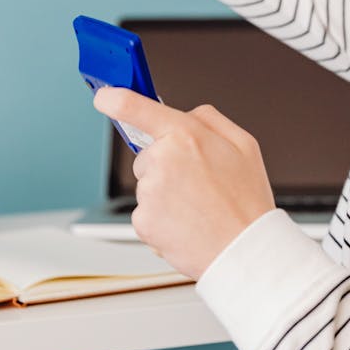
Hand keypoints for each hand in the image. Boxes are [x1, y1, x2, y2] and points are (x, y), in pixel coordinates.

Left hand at [93, 88, 275, 279]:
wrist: (243, 251)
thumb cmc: (245, 201)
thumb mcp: (244, 145)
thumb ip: (211, 120)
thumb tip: (188, 113)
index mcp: (187, 135)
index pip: (136, 107)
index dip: (114, 99)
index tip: (104, 97)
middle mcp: (163, 160)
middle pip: (148, 155)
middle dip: (167, 165)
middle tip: (198, 184)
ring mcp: (150, 192)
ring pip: (147, 185)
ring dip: (165, 194)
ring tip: (197, 207)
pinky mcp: (142, 221)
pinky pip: (146, 212)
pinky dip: (161, 219)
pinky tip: (186, 223)